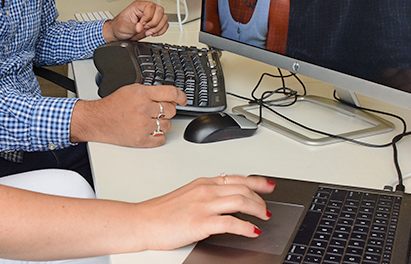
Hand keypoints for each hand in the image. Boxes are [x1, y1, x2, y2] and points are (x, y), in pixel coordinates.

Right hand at [70, 84, 186, 145]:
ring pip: (168, 126)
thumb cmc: (112, 106)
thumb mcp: (130, 90)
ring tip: (148, 121)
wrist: (97, 121)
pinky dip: (158, 136)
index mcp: (141, 94)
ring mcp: (143, 126)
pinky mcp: (141, 140)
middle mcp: (143, 109)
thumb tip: (170, 97)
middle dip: (167, 110)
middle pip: (171, 110)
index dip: (181, 96)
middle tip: (156, 111)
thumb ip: (150, 91)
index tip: (183, 99)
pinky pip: (161, 139)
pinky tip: (148, 131)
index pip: (171, 93)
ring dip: (162, 124)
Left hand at [103, 1, 167, 41]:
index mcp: (138, 6)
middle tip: (146, 29)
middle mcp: (146, 10)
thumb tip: (140, 26)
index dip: (148, 16)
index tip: (142, 24)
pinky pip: (165, 24)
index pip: (150, 6)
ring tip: (149, 32)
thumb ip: (131, 27)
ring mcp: (152, 16)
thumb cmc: (119, 27)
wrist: (119, 34)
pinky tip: (153, 33)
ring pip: (164, 17)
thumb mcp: (122, 27)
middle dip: (155, 22)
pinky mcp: (155, 23)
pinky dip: (161, 30)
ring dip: (158, 27)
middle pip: (160, 10)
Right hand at [139, 175, 274, 249]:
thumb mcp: (186, 196)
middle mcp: (205, 191)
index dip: (256, 181)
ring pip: (240, 201)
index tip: (268, 185)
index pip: (235, 178)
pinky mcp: (201, 222)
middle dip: (260, 198)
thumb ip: (205, 194)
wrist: (142, 221)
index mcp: (202, 183)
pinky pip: (231, 222)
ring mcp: (203, 205)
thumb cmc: (160, 212)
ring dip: (257, 209)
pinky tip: (252, 231)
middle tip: (267, 208)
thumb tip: (222, 198)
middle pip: (242, 188)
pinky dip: (246, 227)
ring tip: (264, 218)